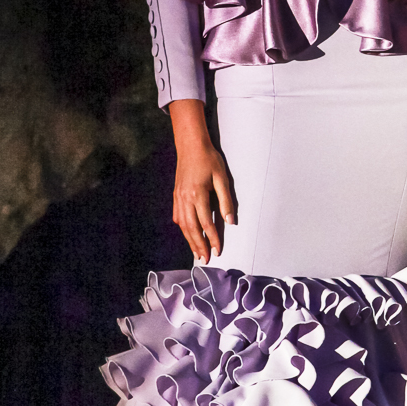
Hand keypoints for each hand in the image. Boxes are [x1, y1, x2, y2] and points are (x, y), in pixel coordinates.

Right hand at [169, 99, 236, 263]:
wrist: (190, 146)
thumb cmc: (209, 160)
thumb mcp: (222, 178)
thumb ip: (226, 201)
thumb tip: (230, 222)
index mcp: (198, 195)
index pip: (206, 223)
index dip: (212, 239)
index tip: (217, 250)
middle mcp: (185, 199)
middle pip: (192, 228)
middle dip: (199, 245)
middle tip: (205, 259)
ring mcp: (178, 198)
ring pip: (183, 225)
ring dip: (190, 240)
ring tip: (196, 253)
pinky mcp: (176, 196)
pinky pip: (178, 217)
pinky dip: (183, 229)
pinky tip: (187, 235)